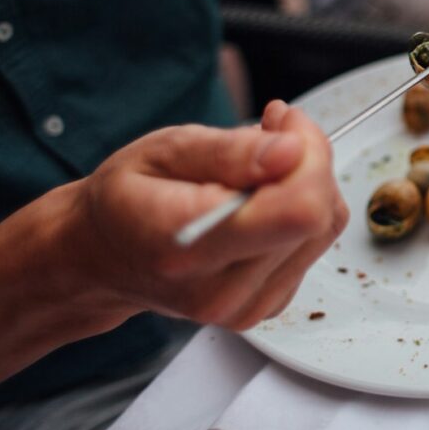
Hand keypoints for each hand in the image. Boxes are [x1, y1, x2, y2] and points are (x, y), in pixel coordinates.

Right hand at [64, 101, 348, 330]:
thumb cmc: (129, 198)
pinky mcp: (266, 306)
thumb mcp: (164, 151)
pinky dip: (299, 213)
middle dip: (306, 161)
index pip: (299, 209)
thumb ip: (229, 151)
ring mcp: (247, 307)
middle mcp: (222, 290)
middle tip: (268, 135)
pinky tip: (261, 202)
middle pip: (318, 216)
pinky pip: (314, 245)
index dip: (308, 155)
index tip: (281, 122)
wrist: (103, 255)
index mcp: (190, 247)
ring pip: (325, 228)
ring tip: (257, 170)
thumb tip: (291, 150)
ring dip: (306, 185)